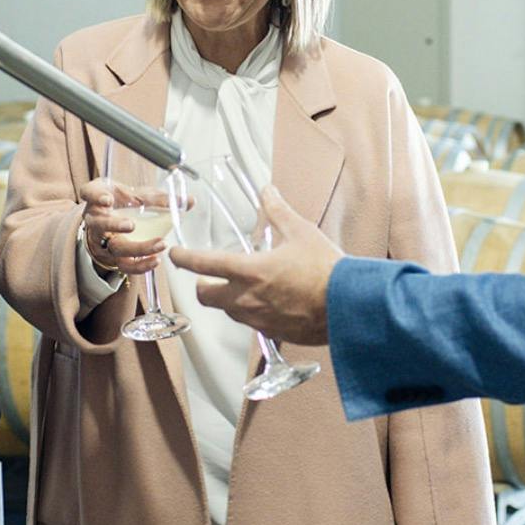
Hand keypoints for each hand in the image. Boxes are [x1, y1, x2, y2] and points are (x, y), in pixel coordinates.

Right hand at [80, 178, 163, 276]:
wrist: (114, 224)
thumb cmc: (124, 204)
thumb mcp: (138, 194)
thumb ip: (162, 198)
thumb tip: (190, 201)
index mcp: (99, 198)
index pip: (89, 193)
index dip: (96, 196)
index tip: (107, 199)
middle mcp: (96, 219)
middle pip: (99, 225)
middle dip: (115, 226)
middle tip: (131, 225)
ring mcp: (103, 240)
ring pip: (114, 248)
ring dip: (136, 248)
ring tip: (159, 244)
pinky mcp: (114, 257)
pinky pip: (124, 265)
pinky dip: (140, 265)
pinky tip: (156, 260)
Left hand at [167, 186, 339, 343]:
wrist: (349, 306)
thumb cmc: (326, 270)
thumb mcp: (300, 232)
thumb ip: (278, 211)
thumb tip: (268, 192)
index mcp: (249, 271)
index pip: (203, 264)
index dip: (184, 258)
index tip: (176, 254)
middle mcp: (247, 299)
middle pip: (206, 296)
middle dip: (203, 286)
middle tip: (209, 277)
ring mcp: (258, 319)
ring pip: (228, 311)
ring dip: (229, 299)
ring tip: (245, 287)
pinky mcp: (272, 333)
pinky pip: (252, 323)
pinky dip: (253, 312)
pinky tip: (269, 302)